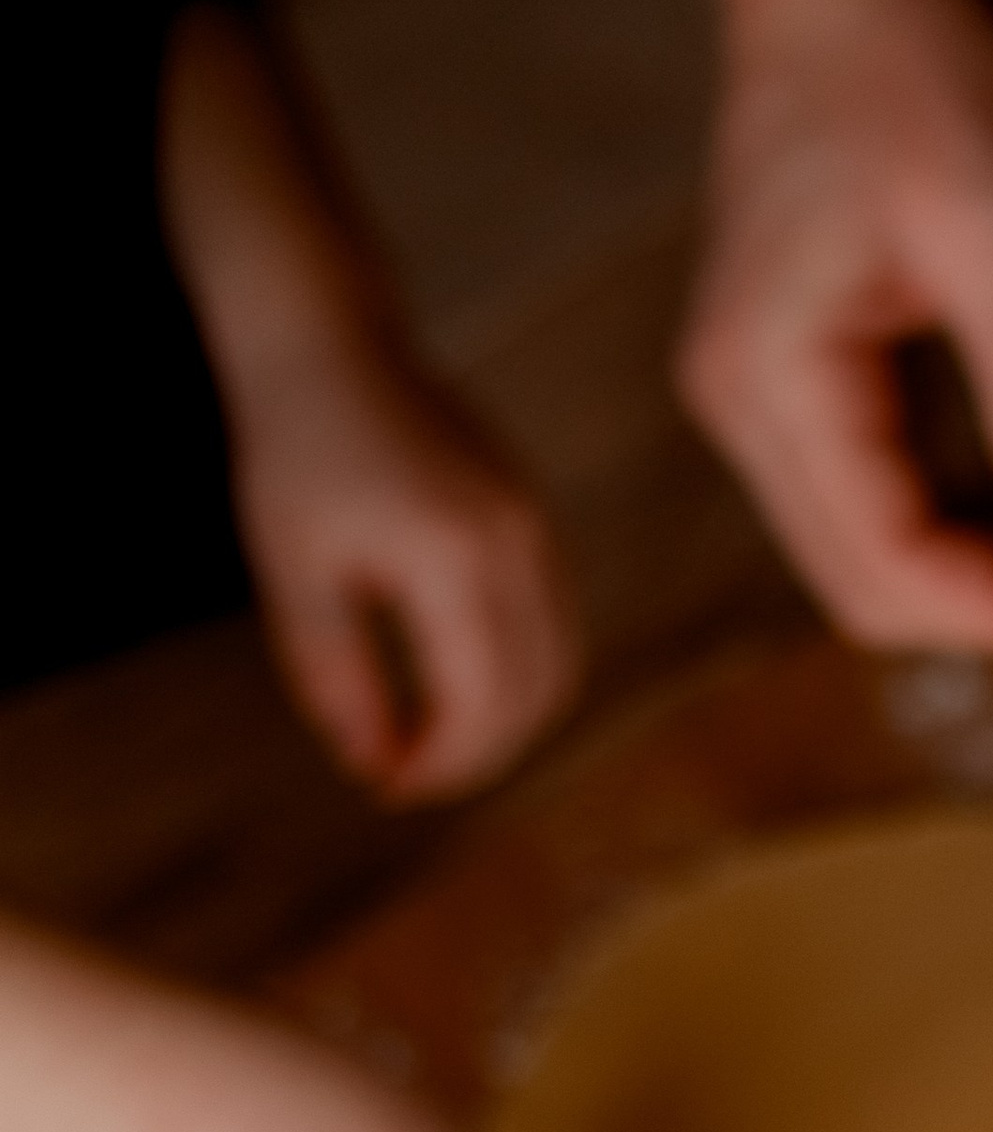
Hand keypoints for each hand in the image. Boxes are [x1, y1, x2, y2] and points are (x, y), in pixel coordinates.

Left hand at [232, 339, 581, 803]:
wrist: (329, 345)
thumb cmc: (295, 455)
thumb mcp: (293, 576)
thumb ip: (335, 676)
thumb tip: (371, 766)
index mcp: (451, 557)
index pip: (478, 705)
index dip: (439, 765)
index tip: (386, 786)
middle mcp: (514, 545)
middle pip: (534, 698)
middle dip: (476, 756)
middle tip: (407, 775)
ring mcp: (537, 530)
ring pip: (559, 667)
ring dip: (505, 722)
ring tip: (432, 740)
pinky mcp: (536, 520)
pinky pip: (555, 625)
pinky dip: (517, 675)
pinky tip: (453, 686)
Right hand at [679, 0, 992, 647]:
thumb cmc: (911, 65)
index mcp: (776, 379)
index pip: (889, 572)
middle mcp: (740, 405)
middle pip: (866, 589)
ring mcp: (752, 394)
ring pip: (864, 557)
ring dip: (974, 574)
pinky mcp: (785, 376)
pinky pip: (864, 499)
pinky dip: (950, 523)